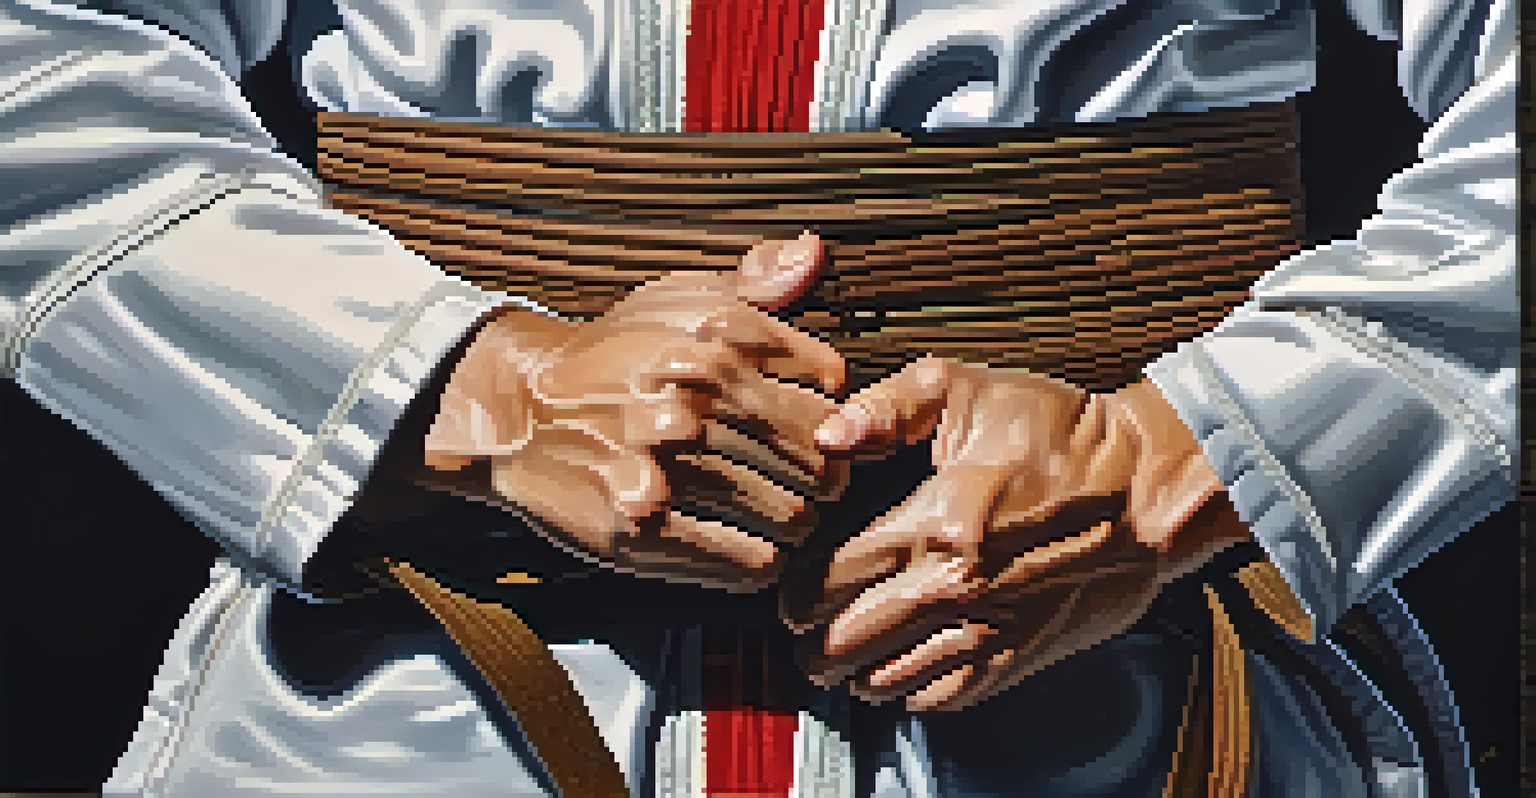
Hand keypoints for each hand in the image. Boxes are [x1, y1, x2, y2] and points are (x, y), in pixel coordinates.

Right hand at [422, 233, 848, 590]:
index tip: (819, 425)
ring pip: (791, 514)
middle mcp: (694, 396)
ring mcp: (666, 463)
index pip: (829, 383)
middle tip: (814, 485)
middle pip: (818, 456)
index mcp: (714, 336)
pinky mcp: (642, 526)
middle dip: (827, 475)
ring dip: (797, 522)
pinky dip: (759, 559)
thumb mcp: (675, 298)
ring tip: (781, 515)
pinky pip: (747, 559)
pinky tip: (747, 544)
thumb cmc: (611, 354)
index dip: (834, 408)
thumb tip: (815, 253)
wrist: (516, 410)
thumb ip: (755, 281)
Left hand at [788, 357, 1249, 710]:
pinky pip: (939, 697)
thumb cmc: (1061, 434)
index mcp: (934, 523)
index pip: (826, 582)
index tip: (792, 584)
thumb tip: (826, 435)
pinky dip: (905, 690)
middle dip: (810, 638)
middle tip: (802, 627)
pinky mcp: (1018, 656)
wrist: (1148, 488)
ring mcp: (988, 630)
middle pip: (842, 642)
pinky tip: (894, 669)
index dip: (795, 588)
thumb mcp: (968, 389)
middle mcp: (955, 588)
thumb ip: (886, 408)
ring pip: (882, 679)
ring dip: (849, 670)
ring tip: (838, 652)